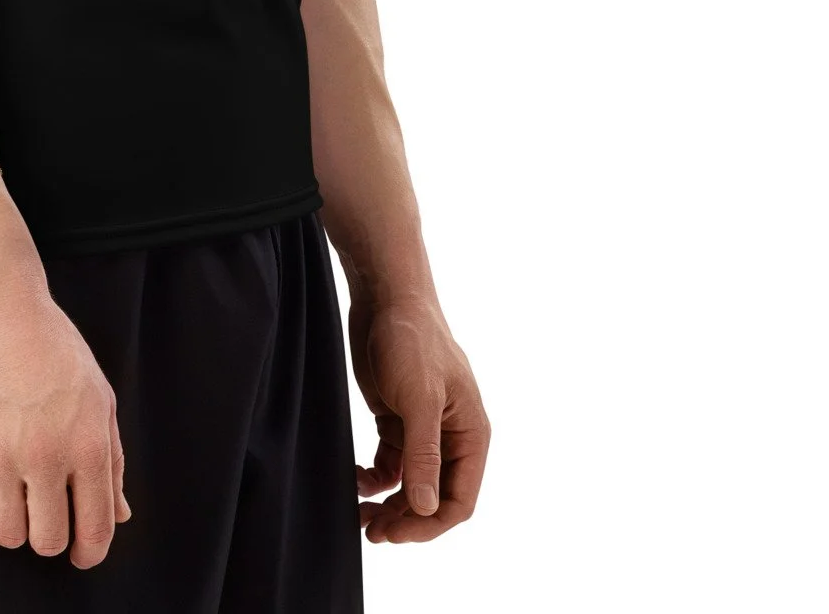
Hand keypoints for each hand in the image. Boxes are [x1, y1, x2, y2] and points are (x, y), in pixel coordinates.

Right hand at [0, 275, 132, 567]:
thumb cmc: (54, 347)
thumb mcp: (99, 397)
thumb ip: (112, 460)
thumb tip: (120, 515)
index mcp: (89, 444)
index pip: (97, 530)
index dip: (89, 551)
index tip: (80, 551)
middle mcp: (47, 455)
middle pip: (47, 541)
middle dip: (50, 536)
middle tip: (44, 514)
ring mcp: (2, 454)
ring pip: (7, 535)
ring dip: (13, 523)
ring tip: (14, 494)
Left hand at [346, 291, 488, 543]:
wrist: (385, 296)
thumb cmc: (412, 340)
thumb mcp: (419, 399)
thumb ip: (425, 455)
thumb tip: (427, 508)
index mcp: (471, 434)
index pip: (459, 500)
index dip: (429, 525)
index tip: (395, 533)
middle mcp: (451, 436)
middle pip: (434, 498)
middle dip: (406, 519)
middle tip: (370, 529)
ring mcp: (423, 429)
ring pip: (411, 486)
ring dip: (389, 504)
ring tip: (360, 514)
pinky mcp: (397, 418)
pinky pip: (391, 465)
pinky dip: (376, 479)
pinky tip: (357, 478)